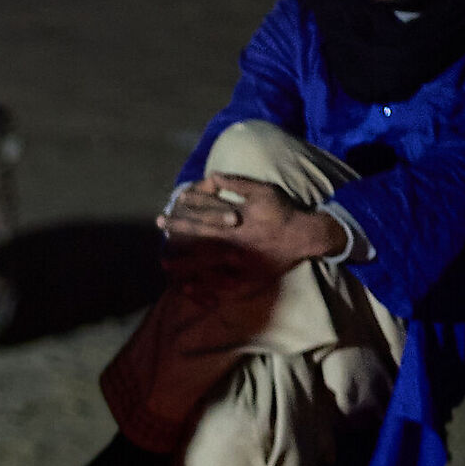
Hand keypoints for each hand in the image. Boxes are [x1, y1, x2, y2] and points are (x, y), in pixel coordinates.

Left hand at [158, 175, 342, 289]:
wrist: (305, 236)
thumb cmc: (283, 211)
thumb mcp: (262, 190)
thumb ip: (236, 184)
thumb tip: (212, 176)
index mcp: (235, 220)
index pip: (202, 217)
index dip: (181, 217)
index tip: (163, 216)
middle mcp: (234, 242)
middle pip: (199, 242)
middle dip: (177, 242)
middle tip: (158, 241)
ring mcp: (240, 261)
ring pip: (207, 265)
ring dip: (184, 266)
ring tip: (166, 266)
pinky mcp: (248, 276)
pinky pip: (223, 286)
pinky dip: (206, 288)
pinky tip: (190, 289)